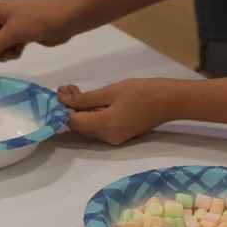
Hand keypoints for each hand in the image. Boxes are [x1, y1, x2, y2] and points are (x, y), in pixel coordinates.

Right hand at [0, 0, 76, 64]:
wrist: (66, 18)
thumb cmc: (37, 20)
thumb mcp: (12, 33)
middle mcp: (4, 17)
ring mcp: (15, 26)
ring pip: (0, 43)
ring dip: (3, 52)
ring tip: (12, 54)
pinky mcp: (25, 34)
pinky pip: (11, 46)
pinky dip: (13, 51)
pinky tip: (20, 52)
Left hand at [57, 79, 171, 144]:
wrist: (168, 101)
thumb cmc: (141, 92)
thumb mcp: (111, 91)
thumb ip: (85, 98)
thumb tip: (63, 99)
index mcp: (105, 126)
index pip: (73, 122)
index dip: (62, 108)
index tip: (58, 92)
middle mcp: (107, 138)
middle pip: (78, 127)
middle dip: (69, 108)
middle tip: (65, 88)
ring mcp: (113, 138)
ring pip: (87, 126)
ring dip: (78, 110)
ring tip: (73, 90)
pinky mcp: (119, 134)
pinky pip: (97, 126)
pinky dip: (90, 113)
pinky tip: (88, 98)